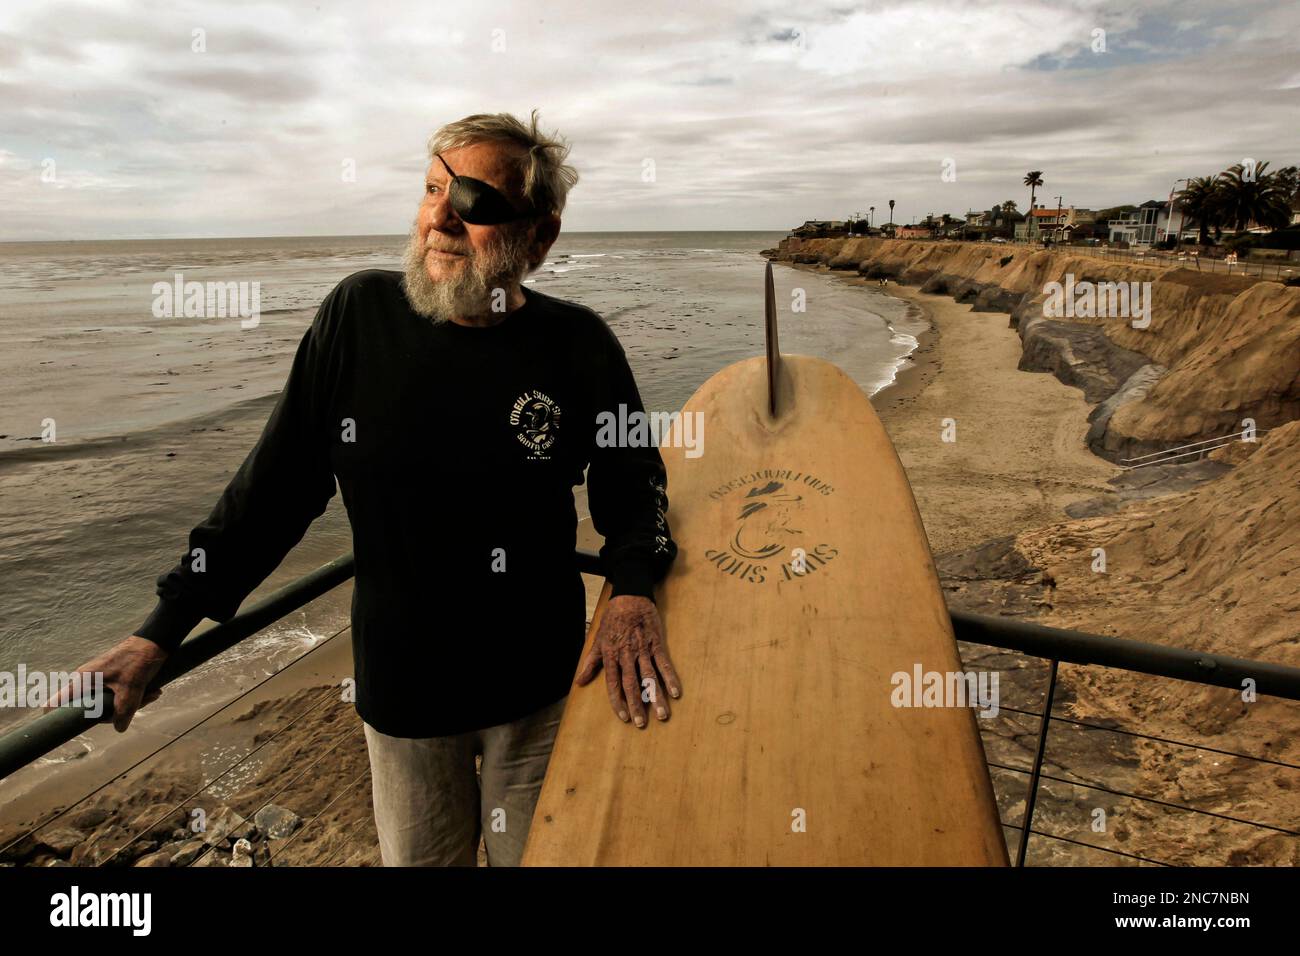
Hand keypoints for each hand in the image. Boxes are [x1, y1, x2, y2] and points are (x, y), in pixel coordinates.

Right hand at [47, 636, 168, 732]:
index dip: (54, 714)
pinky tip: (152, 693)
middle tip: (136, 706)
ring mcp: (98, 678)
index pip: (58, 700)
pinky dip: (134, 696)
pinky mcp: (111, 678)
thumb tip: (119, 728)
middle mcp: (86, 679)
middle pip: (91, 707)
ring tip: (150, 695)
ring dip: (130, 703)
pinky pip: (117, 693)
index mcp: (83, 680)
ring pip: (108, 701)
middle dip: (116, 711)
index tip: (52, 727)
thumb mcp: (131, 690)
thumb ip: (123, 712)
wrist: (154, 641)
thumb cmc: (137, 660)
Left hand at [575, 595, 679, 727]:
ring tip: (662, 714)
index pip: (613, 683)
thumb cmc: (612, 620)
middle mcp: (627, 655)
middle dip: (637, 705)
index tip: (623, 717)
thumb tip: (579, 682)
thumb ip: (590, 663)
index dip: (618, 701)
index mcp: (611, 655)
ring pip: (650, 676)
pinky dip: (670, 678)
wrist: (629, 597)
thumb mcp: (597, 640)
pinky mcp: (656, 643)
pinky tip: (676, 692)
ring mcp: (643, 649)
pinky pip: (664, 663)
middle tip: (642, 723)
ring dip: (656, 696)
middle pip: (632, 684)